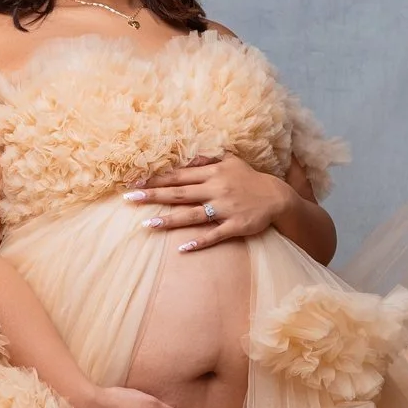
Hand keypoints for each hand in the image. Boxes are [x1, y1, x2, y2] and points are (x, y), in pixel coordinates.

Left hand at [123, 153, 294, 251]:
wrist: (277, 197)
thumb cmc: (250, 179)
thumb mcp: (231, 161)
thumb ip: (208, 159)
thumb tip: (189, 160)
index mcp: (213, 173)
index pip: (179, 176)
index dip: (157, 179)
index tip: (136, 182)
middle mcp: (215, 189)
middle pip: (179, 193)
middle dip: (153, 195)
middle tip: (130, 198)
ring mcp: (224, 209)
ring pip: (192, 215)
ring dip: (169, 220)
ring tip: (147, 224)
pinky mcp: (235, 225)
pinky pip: (214, 235)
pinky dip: (199, 242)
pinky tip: (182, 248)